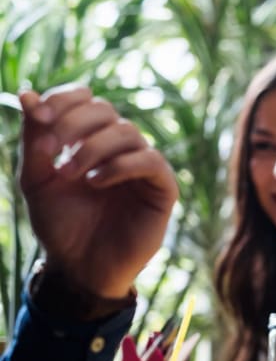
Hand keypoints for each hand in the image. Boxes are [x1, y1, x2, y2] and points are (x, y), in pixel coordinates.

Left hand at [18, 86, 177, 297]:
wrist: (79, 267)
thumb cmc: (60, 224)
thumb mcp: (36, 179)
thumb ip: (35, 139)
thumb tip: (27, 93)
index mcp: (89, 139)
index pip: (85, 99)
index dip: (64, 99)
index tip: (40, 115)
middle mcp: (119, 148)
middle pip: (105, 110)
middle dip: (74, 123)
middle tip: (52, 150)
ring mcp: (142, 167)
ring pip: (127, 132)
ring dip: (93, 147)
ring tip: (71, 174)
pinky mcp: (162, 188)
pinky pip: (150, 161)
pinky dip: (120, 165)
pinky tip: (96, 182)